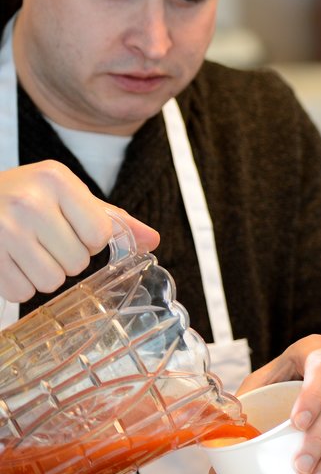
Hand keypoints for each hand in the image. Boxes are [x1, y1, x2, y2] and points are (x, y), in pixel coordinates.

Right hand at [0, 161, 158, 302]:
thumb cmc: (26, 196)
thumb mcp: (68, 195)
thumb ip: (111, 218)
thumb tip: (153, 240)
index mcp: (55, 180)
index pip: (100, 233)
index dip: (91, 240)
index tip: (73, 229)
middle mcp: (28, 202)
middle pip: (77, 262)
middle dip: (67, 258)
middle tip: (47, 241)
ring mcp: (2, 230)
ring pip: (51, 281)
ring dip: (46, 275)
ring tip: (31, 252)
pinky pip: (20, 293)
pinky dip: (21, 285)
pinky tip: (12, 263)